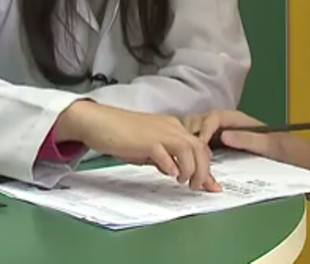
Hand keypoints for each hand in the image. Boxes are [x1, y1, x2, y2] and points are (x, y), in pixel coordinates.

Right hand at [56, 101, 220, 191]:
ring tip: (184, 183)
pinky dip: (171, 165)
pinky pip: (165, 152)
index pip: (199, 146)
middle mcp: (171, 128)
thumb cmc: (121, 134)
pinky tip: (170, 174)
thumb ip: (164, 157)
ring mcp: (159, 133)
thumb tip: (176, 171)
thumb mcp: (149, 146)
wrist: (98, 122)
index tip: (211, 185)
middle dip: (204, 171)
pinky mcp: (146, 141)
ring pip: (188, 149)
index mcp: (173, 127)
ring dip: (191, 169)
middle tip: (197, 187)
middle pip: (199, 148)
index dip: (208, 167)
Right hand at [183, 110, 283, 159]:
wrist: (277, 151)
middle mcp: (221, 122)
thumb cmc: (272, 146)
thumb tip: (224, 136)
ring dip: (188, 140)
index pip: (213, 118)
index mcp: (233, 118)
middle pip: (199, 121)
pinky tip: (191, 160)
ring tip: (189, 157)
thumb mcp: (263, 143)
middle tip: (190, 152)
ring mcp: (215, 130)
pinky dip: (190, 148)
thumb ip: (245, 139)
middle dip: (192, 134)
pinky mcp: (211, 141)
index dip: (205, 129)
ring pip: (193, 129)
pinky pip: (195, 141)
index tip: (201, 143)